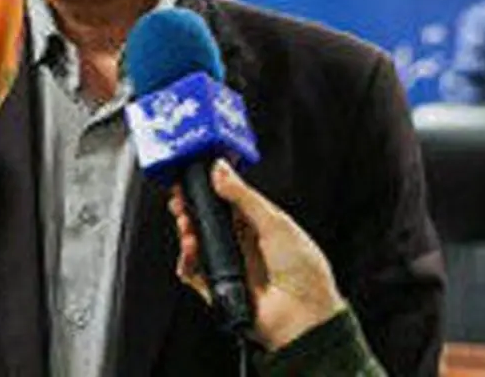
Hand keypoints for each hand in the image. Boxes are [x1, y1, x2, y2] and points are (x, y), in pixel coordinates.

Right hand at [169, 159, 345, 350]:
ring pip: (196, 245)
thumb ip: (243, 196)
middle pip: (206, 222)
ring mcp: (229, 266)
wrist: (305, 315)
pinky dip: (186, 261)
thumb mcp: (274, 223)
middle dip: (190, 209)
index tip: (191, 179)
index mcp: (258, 226)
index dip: (206, 190)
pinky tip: (190, 250)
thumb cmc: (304, 270)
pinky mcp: (219, 288)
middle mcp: (241, 245)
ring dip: (186, 232)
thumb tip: (220, 168)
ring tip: (185, 224)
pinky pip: (193, 273)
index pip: (225, 202)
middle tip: (179, 200)